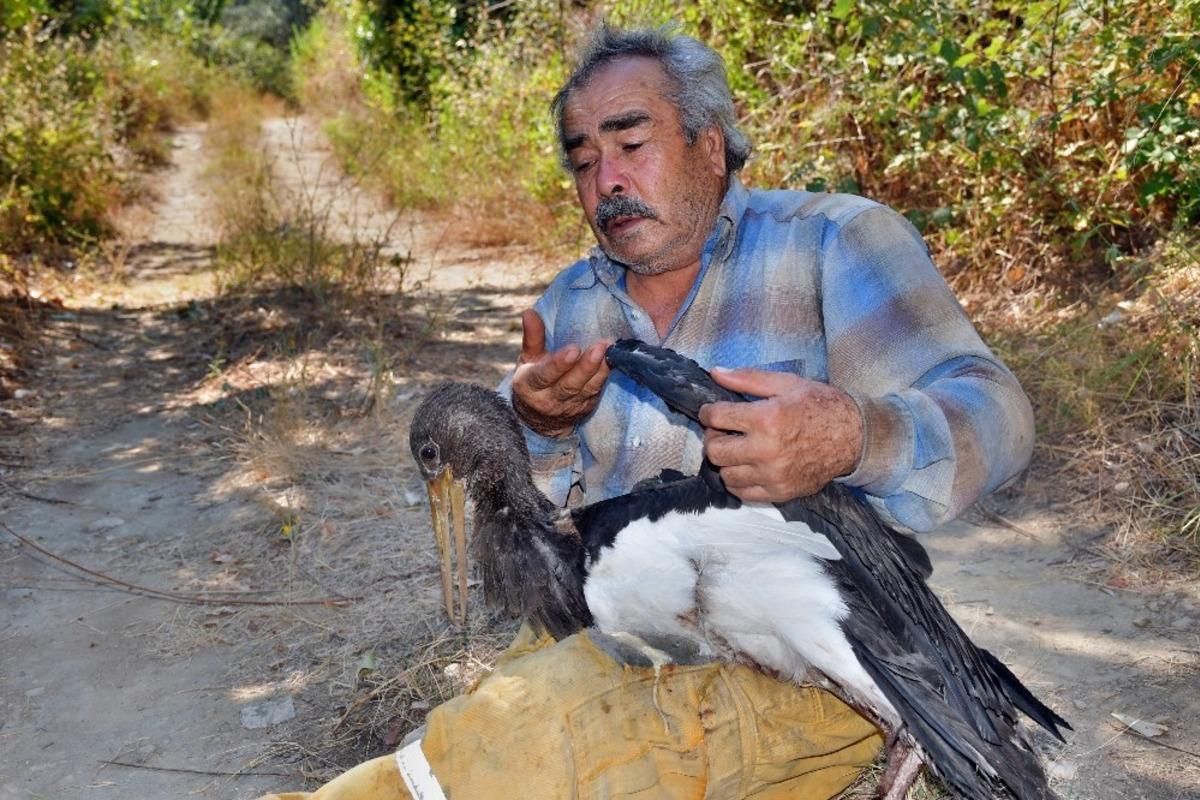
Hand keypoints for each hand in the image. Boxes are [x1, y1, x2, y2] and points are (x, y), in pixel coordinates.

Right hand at [511, 309, 610, 437]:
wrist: (540, 418)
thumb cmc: (533, 379)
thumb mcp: (527, 359)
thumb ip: (532, 337)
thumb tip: (529, 312)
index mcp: (529, 385)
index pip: (544, 375)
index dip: (559, 364)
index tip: (574, 349)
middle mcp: (549, 399)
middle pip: (569, 385)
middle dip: (585, 367)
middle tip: (599, 347)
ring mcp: (569, 406)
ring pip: (587, 389)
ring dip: (600, 370)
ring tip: (609, 351)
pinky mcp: (585, 407)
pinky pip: (597, 392)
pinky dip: (605, 376)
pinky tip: (613, 360)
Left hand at [698, 367, 862, 501]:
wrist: (854, 437)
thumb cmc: (821, 406)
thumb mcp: (786, 383)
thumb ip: (747, 378)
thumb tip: (715, 372)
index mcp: (766, 419)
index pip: (716, 417)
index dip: (708, 412)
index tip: (712, 412)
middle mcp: (766, 450)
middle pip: (714, 450)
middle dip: (713, 437)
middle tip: (725, 431)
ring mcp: (773, 475)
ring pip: (725, 474)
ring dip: (726, 460)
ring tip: (739, 448)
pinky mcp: (780, 492)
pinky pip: (742, 493)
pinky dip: (739, 480)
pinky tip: (748, 466)